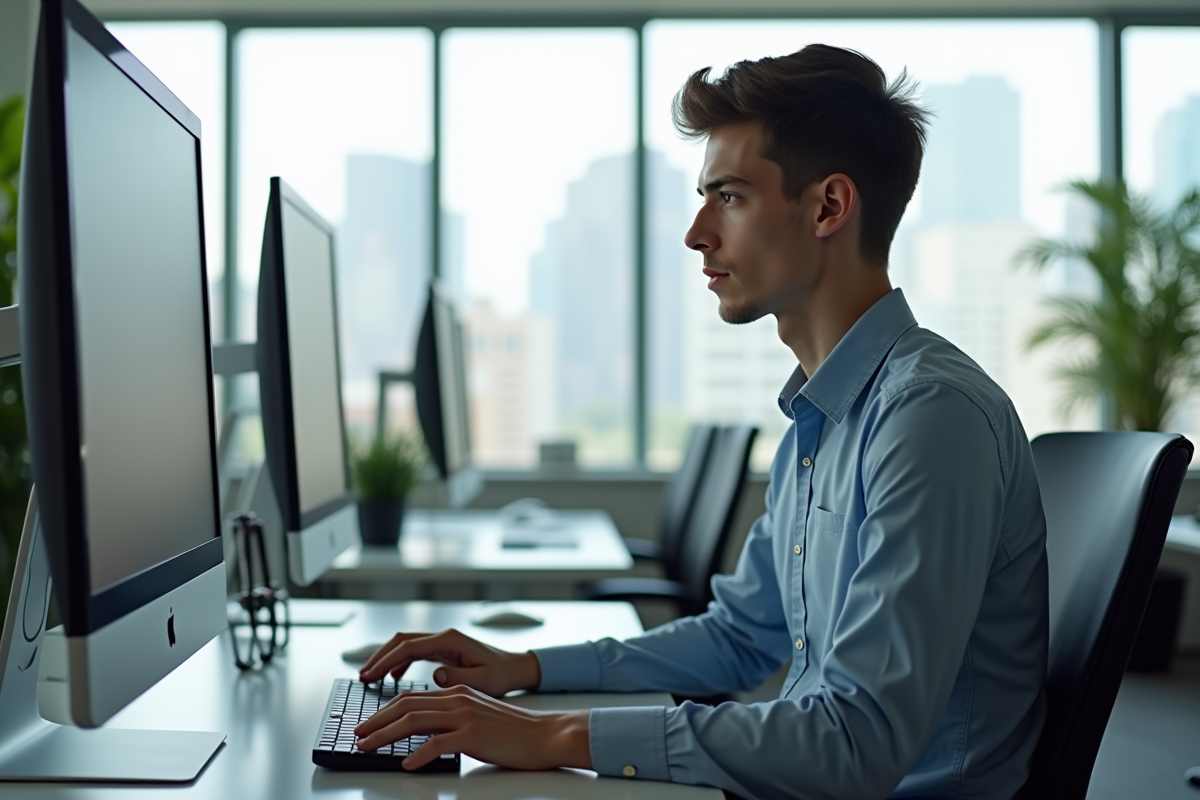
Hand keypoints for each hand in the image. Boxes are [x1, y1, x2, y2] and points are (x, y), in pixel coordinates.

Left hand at [354, 684, 591, 770]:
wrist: (544, 735)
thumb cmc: (513, 731)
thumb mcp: (477, 715)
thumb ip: (451, 716)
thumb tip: (423, 731)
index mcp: (457, 692)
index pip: (411, 698)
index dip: (384, 711)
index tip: (367, 724)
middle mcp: (458, 699)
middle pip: (406, 706)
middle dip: (376, 721)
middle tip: (358, 735)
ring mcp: (465, 716)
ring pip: (415, 722)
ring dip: (386, 735)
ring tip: (369, 747)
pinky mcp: (473, 736)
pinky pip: (437, 745)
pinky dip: (418, 755)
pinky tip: (407, 764)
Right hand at [358, 628, 540, 696]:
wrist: (515, 668)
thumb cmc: (502, 675)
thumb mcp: (483, 681)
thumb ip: (458, 678)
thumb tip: (435, 675)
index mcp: (450, 640)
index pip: (409, 647)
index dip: (385, 660)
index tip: (370, 675)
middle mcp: (444, 637)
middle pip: (401, 641)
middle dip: (379, 656)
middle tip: (363, 676)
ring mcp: (442, 642)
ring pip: (406, 645)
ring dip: (387, 658)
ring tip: (371, 677)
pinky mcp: (443, 650)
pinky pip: (415, 652)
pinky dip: (400, 662)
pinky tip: (393, 677)